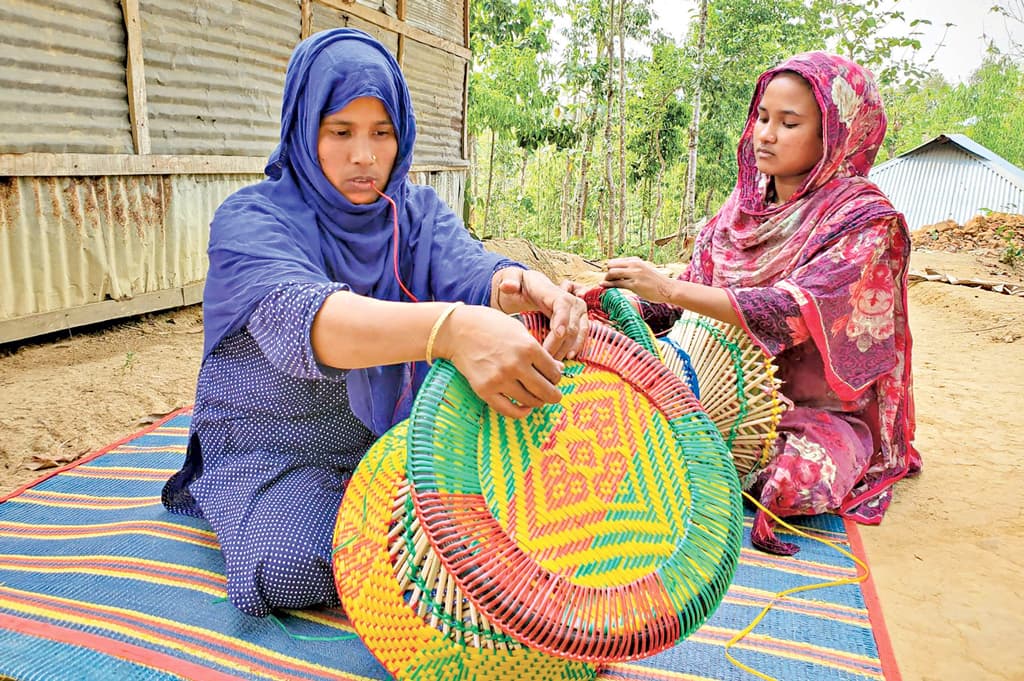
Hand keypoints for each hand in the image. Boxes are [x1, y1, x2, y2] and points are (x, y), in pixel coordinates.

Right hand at [434, 304, 564, 418]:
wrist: (457, 330)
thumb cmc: (490, 326)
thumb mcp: (519, 331)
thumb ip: (539, 352)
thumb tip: (558, 370)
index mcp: (528, 347)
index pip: (554, 373)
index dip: (557, 377)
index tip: (553, 377)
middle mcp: (516, 365)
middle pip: (547, 391)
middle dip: (554, 395)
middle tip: (553, 395)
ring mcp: (500, 379)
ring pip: (531, 402)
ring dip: (538, 402)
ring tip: (537, 397)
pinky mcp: (485, 390)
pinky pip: (509, 410)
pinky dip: (521, 412)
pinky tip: (525, 407)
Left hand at [495, 269, 587, 359]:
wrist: (533, 287)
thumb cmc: (523, 284)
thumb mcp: (513, 278)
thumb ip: (510, 281)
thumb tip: (507, 286)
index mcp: (555, 292)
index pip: (562, 306)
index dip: (562, 320)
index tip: (558, 334)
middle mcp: (572, 301)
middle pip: (569, 325)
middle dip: (558, 343)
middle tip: (544, 357)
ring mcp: (578, 311)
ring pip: (576, 333)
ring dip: (566, 348)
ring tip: (553, 361)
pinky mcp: (580, 321)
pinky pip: (582, 335)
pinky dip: (575, 346)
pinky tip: (568, 356)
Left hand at [602, 257, 673, 302]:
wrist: (667, 289)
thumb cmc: (655, 282)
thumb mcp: (643, 270)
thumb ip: (631, 270)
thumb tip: (617, 275)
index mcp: (635, 260)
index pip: (615, 261)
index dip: (609, 268)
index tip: (608, 276)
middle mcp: (634, 265)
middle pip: (611, 265)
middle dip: (606, 273)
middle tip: (606, 281)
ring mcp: (635, 274)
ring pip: (612, 273)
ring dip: (606, 279)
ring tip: (605, 284)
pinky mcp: (635, 285)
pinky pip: (617, 284)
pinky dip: (608, 285)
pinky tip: (603, 287)